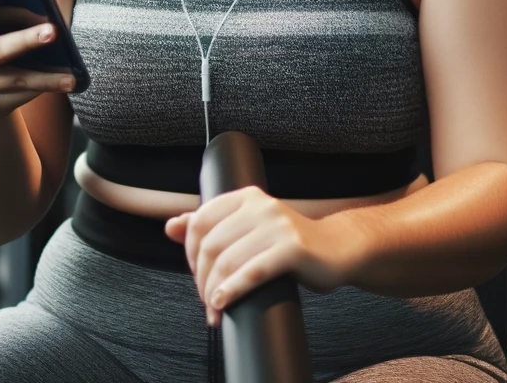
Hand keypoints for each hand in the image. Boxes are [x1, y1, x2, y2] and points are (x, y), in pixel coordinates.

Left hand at [165, 186, 360, 326]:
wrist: (336, 248)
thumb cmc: (288, 243)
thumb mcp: (247, 229)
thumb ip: (210, 226)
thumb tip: (170, 226)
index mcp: (246, 197)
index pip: (200, 222)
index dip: (190, 254)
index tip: (197, 276)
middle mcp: (260, 206)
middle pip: (211, 244)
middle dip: (201, 278)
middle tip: (206, 299)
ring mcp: (277, 225)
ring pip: (228, 261)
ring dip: (214, 292)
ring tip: (214, 309)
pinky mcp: (293, 248)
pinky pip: (252, 272)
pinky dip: (232, 291)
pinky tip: (224, 304)